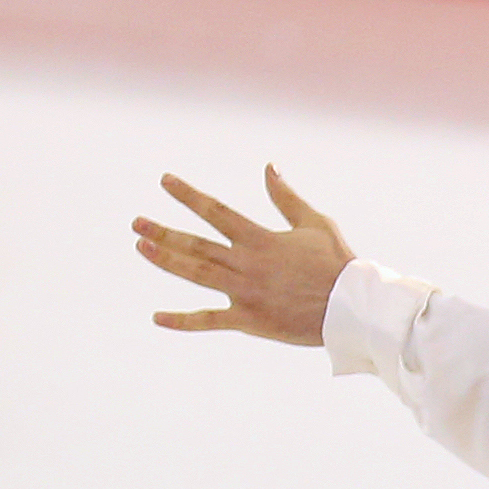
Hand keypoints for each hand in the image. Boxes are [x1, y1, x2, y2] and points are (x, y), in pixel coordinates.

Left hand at [133, 167, 351, 346]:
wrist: (351, 308)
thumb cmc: (338, 264)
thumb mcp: (314, 223)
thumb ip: (285, 197)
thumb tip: (269, 167)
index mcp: (259, 239)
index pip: (215, 211)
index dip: (188, 195)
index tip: (165, 181)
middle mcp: (246, 263)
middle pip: (196, 244)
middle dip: (164, 231)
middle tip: (137, 223)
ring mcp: (245, 293)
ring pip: (196, 274)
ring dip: (166, 260)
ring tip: (142, 247)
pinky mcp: (250, 320)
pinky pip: (210, 320)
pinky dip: (183, 321)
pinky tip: (157, 317)